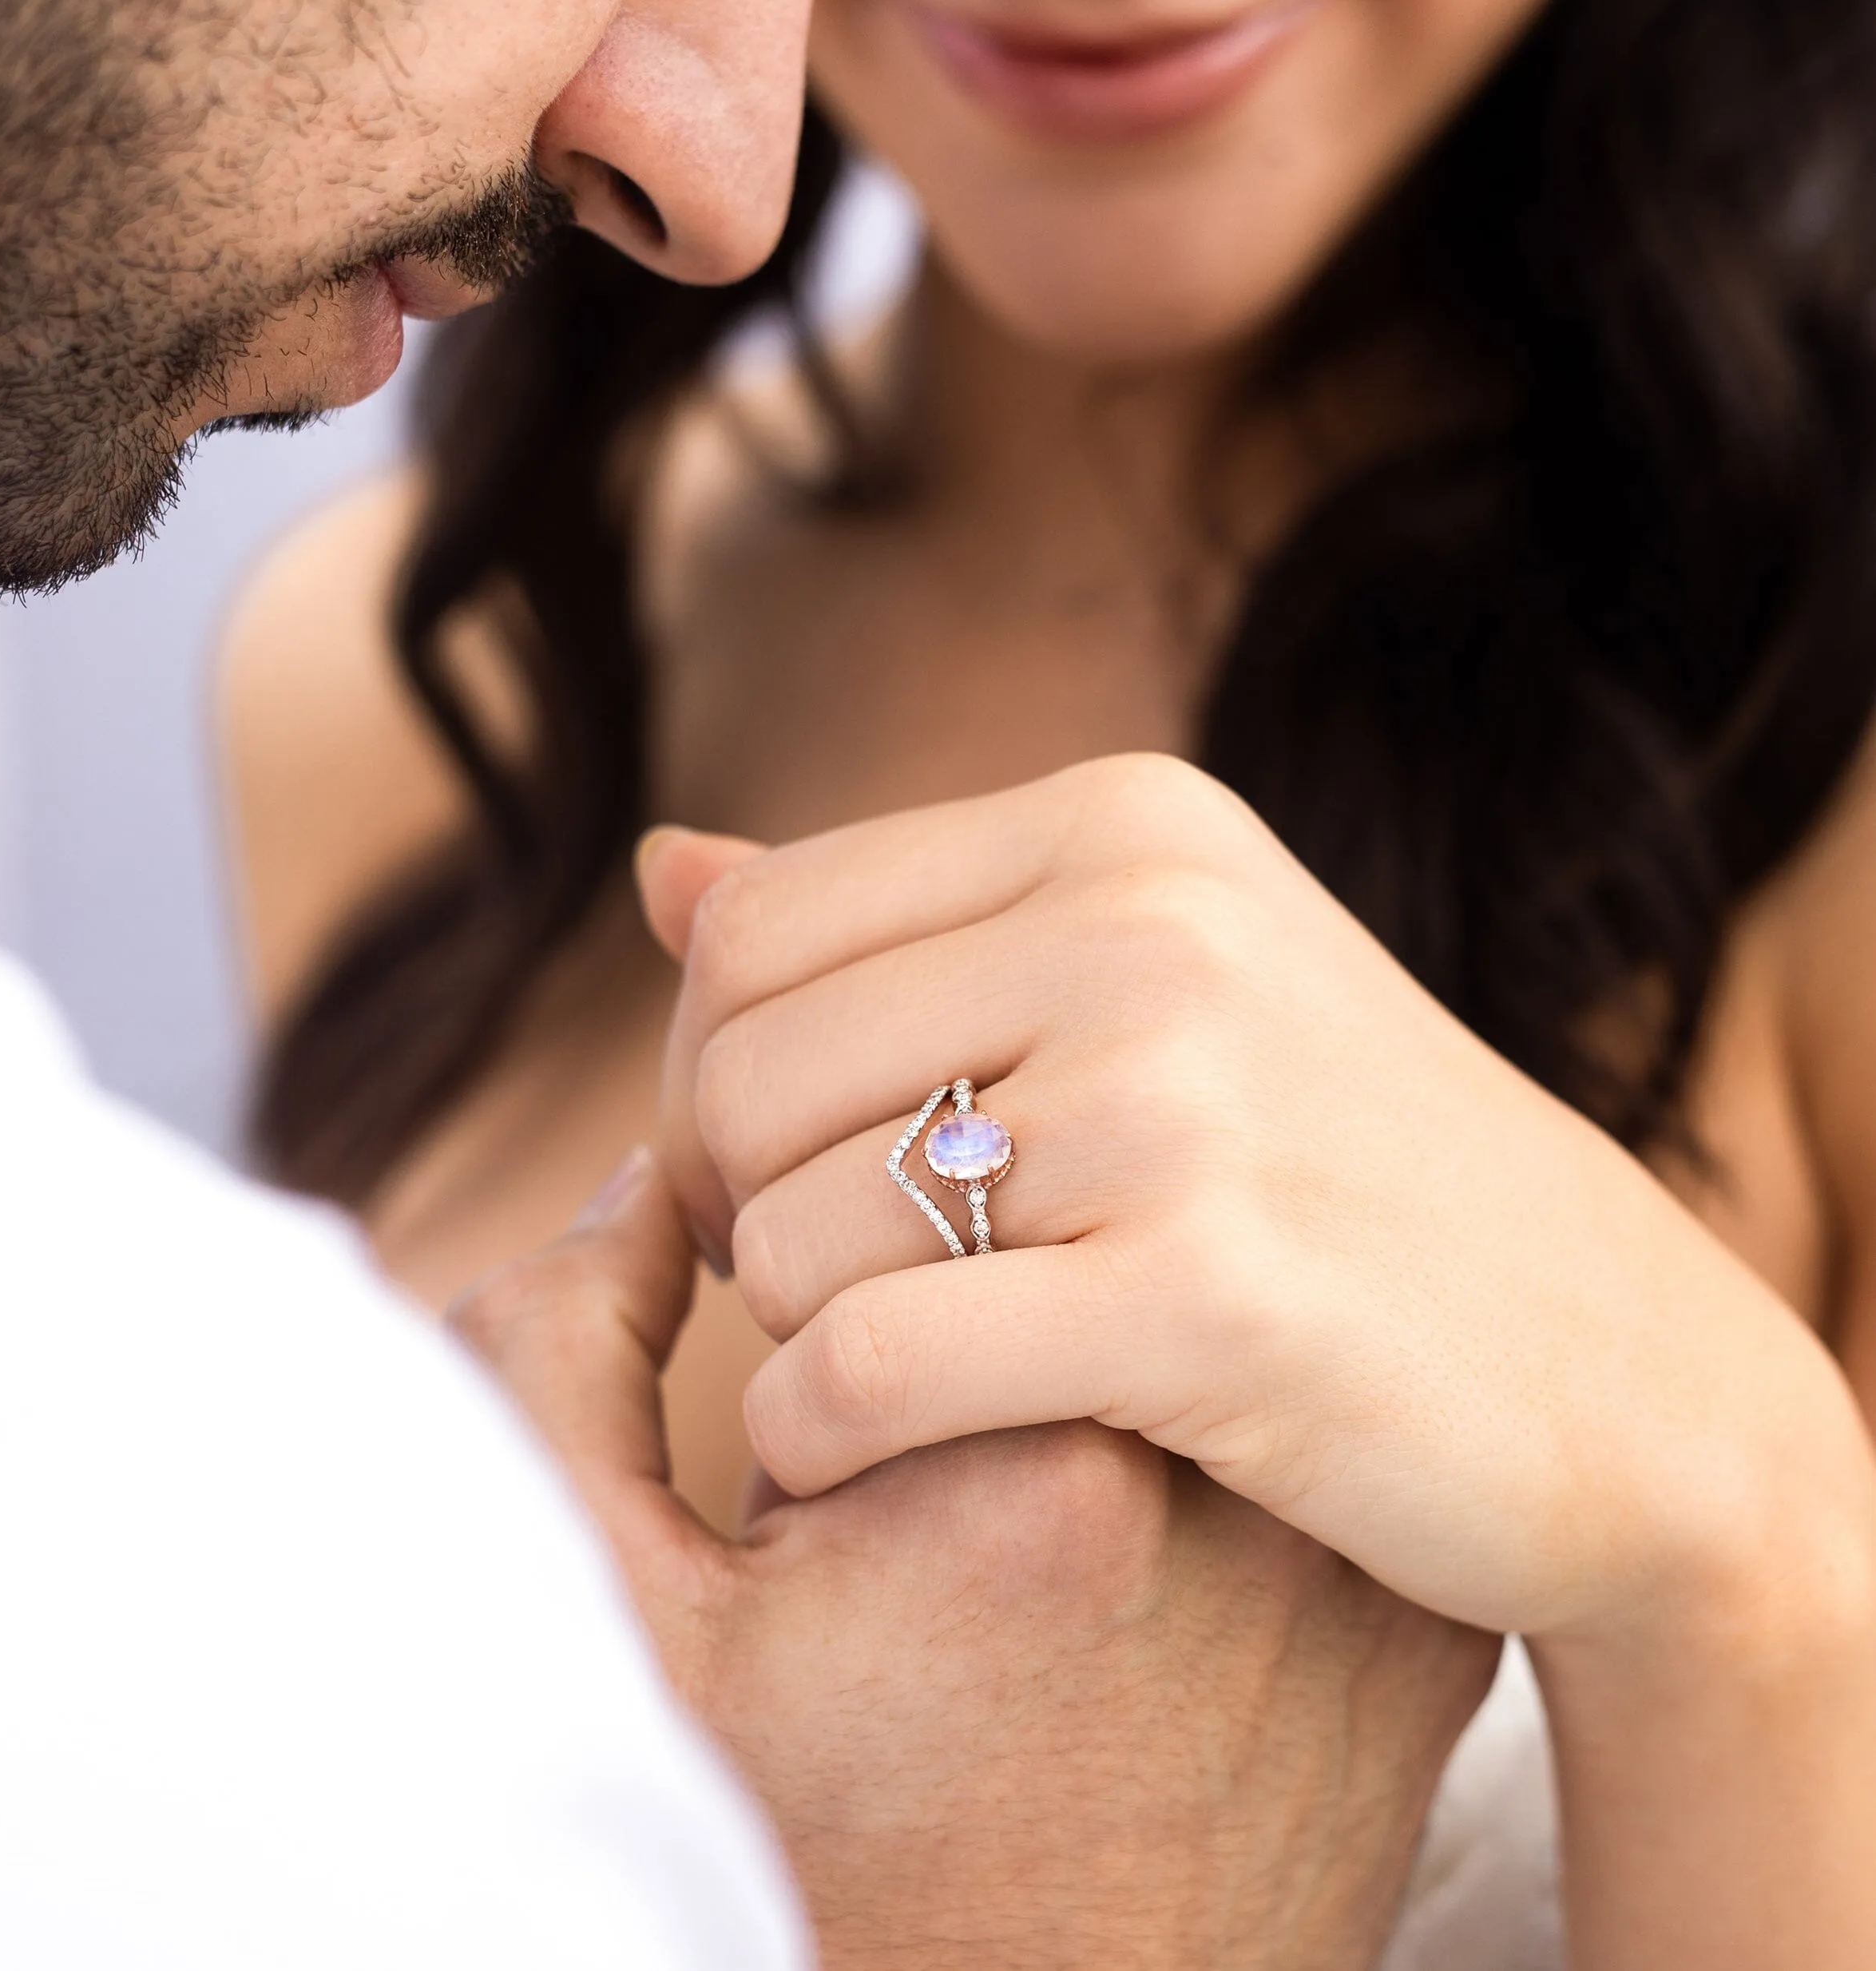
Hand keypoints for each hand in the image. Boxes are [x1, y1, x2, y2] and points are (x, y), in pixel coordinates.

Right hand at [449, 1150, 1497, 1970]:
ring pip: (1205, 1334)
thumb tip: (651, 1174)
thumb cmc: (799, 1863)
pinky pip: (1307, 1445)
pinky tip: (1148, 1563)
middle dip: (991, 1295)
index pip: (943, 1201)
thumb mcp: (612, 1628)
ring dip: (1116, 1357)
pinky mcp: (1421, 1649)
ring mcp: (1352, 1579)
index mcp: (1023, 1466)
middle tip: (935, 1456)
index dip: (856, 1255)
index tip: (835, 1374)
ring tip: (1037, 1516)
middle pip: (1092, 1258)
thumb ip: (565, 1359)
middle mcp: (1233, 1506)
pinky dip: (1225, 1450)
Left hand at [642, 755, 1875, 1647]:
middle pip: (737, 1074)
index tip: (782, 1172)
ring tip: (906, 1359)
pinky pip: (865, 1370)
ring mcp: (1184, 1105)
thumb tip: (656, 868)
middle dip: (738, 1210)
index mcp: (1121, 828)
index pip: (751, 930)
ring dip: (798, 1333)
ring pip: (786, 1230)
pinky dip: (817, 1432)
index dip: (708, 1071)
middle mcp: (1145, 929)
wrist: (1623, 1369)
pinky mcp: (1211, 1297)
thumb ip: (899, 928)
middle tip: (827, 1287)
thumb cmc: (1341, 1178)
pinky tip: (865, 1452)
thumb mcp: (1147, 988)